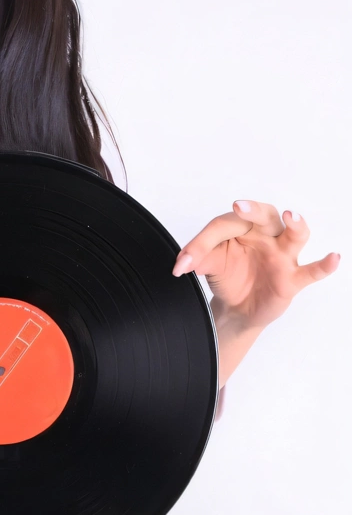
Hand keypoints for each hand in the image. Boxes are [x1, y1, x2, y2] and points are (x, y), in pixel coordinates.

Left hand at [172, 199, 340, 331]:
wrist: (236, 307)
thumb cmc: (227, 275)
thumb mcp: (209, 265)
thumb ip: (196, 258)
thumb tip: (181, 263)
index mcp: (242, 227)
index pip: (223, 225)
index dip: (200, 243)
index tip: (182, 264)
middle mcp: (265, 235)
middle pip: (264, 215)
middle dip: (253, 210)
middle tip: (240, 207)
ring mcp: (282, 255)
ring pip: (294, 235)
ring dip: (295, 225)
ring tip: (291, 217)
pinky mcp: (292, 278)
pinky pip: (312, 271)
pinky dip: (324, 265)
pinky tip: (334, 258)